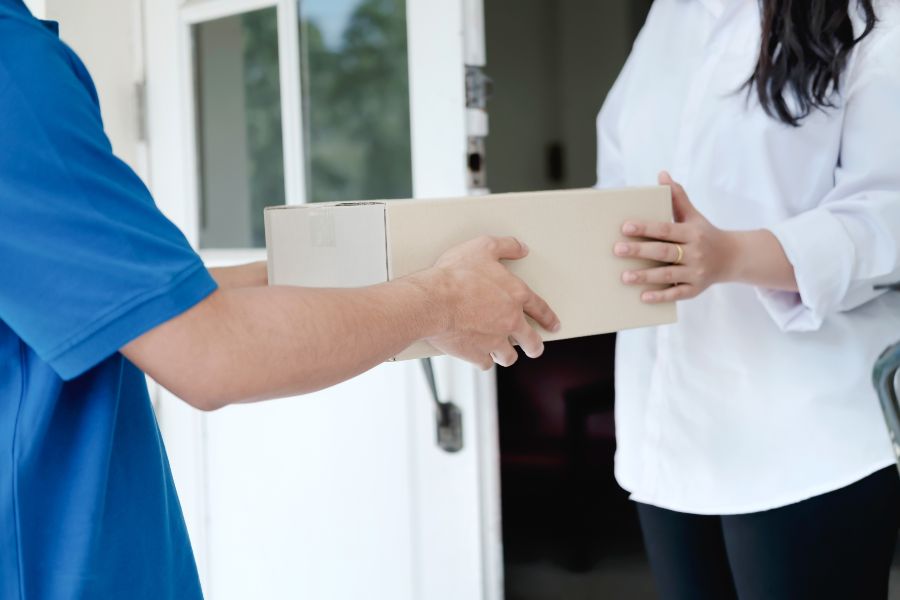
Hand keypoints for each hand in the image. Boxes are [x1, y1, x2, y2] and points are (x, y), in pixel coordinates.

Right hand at [418, 236, 560, 369]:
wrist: (434, 301)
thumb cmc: (456, 274)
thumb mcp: (483, 247)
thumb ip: (506, 246)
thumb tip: (521, 248)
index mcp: (516, 295)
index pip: (540, 309)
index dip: (548, 318)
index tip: (553, 325)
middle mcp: (510, 321)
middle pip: (531, 341)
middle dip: (534, 346)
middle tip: (534, 348)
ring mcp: (494, 340)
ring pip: (509, 356)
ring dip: (506, 354)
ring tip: (502, 353)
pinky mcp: (476, 354)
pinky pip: (485, 363)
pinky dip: (482, 359)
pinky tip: (479, 356)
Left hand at [614, 171, 739, 302]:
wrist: (734, 257)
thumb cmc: (705, 234)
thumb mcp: (694, 215)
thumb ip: (678, 197)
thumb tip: (662, 175)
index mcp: (692, 232)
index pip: (665, 229)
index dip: (645, 228)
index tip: (625, 227)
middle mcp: (695, 252)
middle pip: (664, 252)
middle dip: (640, 251)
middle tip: (617, 250)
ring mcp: (696, 272)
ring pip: (668, 275)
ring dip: (646, 276)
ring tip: (624, 277)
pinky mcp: (696, 289)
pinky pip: (677, 294)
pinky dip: (661, 296)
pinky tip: (643, 296)